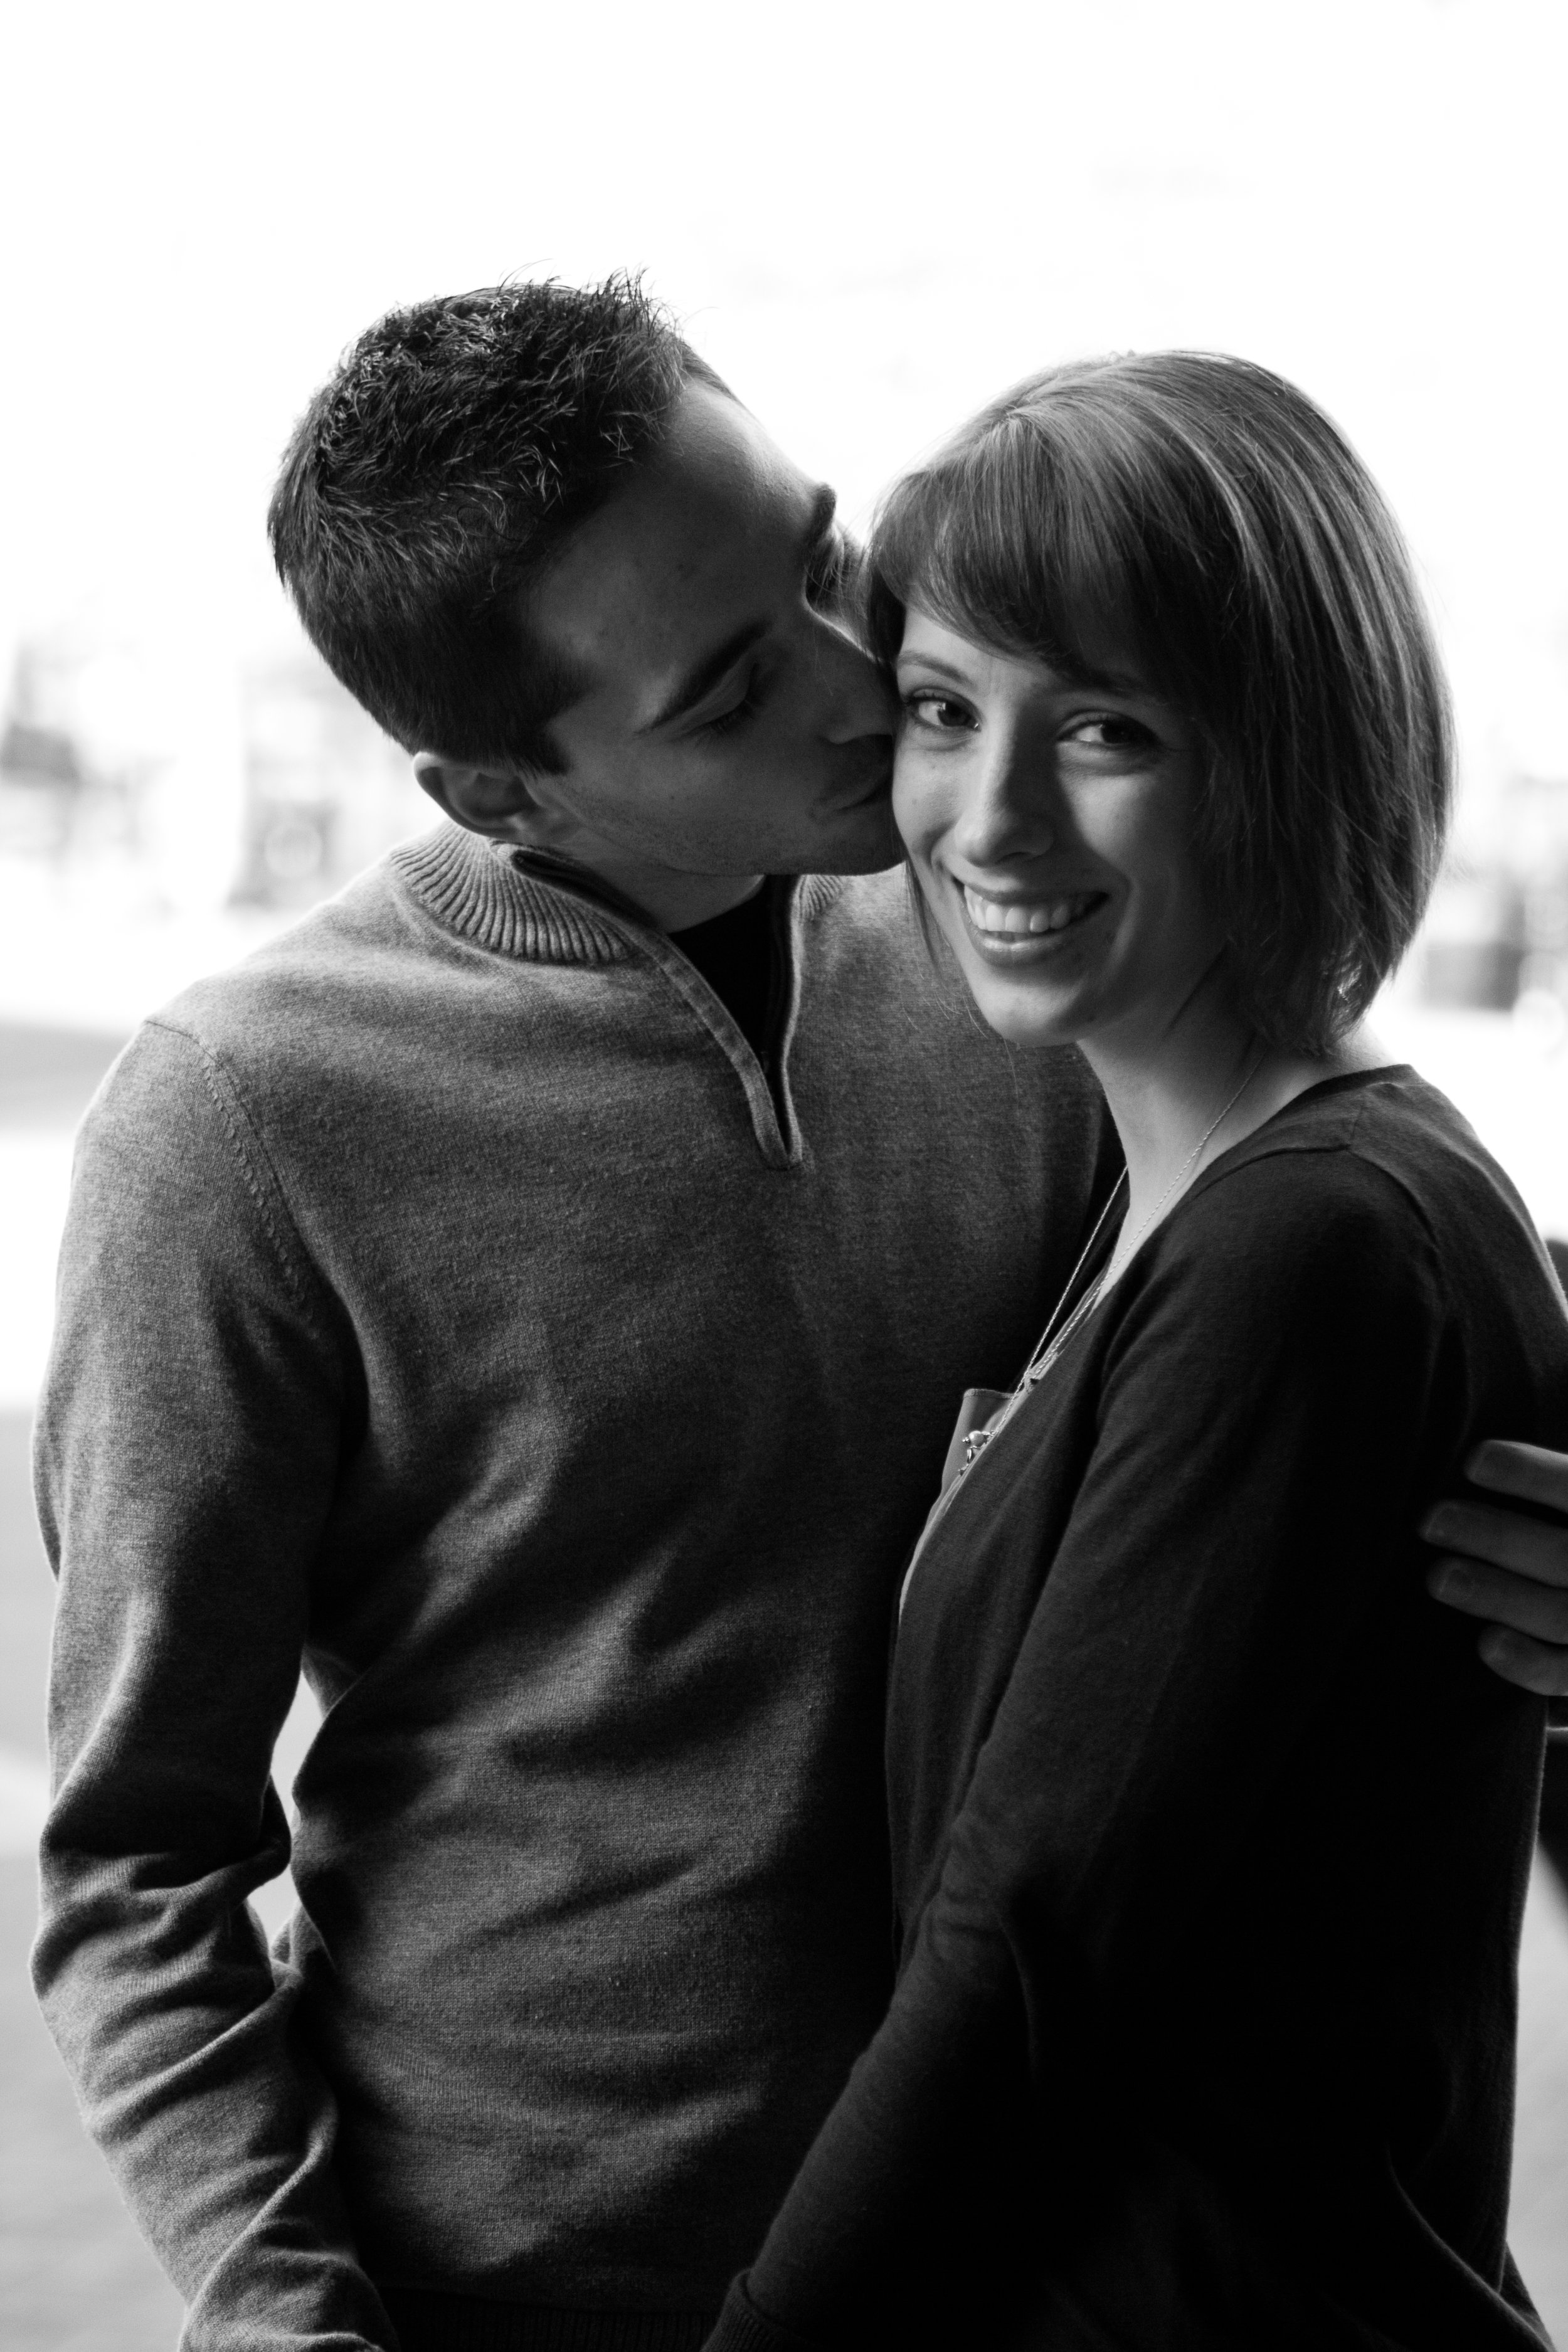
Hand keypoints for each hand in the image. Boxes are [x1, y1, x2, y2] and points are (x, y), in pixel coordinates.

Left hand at [1423, 1440, 1567, 1696]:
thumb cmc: (1555, 1538)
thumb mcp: (1559, 1512)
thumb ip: (1543, 1490)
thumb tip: (1465, 1459)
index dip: (1532, 1474)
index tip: (1473, 1461)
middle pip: (1561, 1556)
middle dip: (1497, 1537)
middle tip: (1432, 1521)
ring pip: (1559, 1614)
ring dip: (1499, 1595)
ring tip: (1440, 1578)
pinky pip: (1563, 1674)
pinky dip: (1529, 1663)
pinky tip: (1486, 1643)